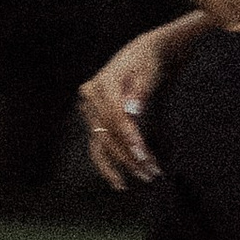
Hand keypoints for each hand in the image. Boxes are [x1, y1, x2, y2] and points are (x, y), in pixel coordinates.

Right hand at [76, 17, 204, 188]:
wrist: (141, 56)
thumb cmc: (148, 63)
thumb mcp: (149, 71)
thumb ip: (140, 90)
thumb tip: (131, 110)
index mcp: (104, 82)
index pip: (114, 114)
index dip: (128, 134)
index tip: (142, 152)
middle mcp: (91, 97)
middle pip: (108, 132)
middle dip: (128, 155)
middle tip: (149, 173)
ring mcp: (90, 110)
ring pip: (100, 143)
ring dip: (118, 164)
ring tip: (132, 183)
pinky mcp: (94, 120)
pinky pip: (98, 145)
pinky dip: (108, 163)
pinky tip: (118, 181)